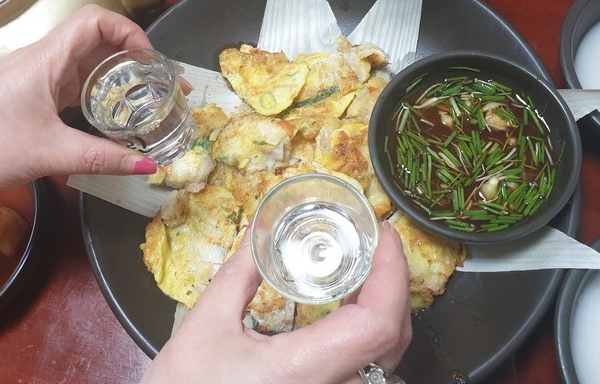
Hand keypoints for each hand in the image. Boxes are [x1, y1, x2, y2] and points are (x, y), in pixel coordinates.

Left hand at [0, 4, 158, 210]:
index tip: (153, 62)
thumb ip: (103, 158)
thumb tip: (149, 165)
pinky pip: (70, 84)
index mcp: (45, 59)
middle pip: (96, 41)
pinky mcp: (27, 94)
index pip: (96, 20)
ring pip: (84, 64)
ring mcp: (33, 77)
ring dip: (115, 78)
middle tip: (162, 87)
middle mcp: (41, 60)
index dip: (130, 31)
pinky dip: (96, 95)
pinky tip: (110, 118)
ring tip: (145, 102)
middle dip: (133, 59)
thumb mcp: (48, 154)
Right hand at [142, 222, 411, 383]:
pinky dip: (371, 334)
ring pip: (388, 358)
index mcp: (305, 370)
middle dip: (393, 282)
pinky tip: (351, 310)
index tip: (384, 236)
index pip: (378, 322)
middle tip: (375, 243)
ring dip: (386, 309)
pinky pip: (369, 371)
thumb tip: (259, 229)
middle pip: (393, 337)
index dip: (392, 273)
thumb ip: (239, 274)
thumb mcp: (205, 326)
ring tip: (367, 270)